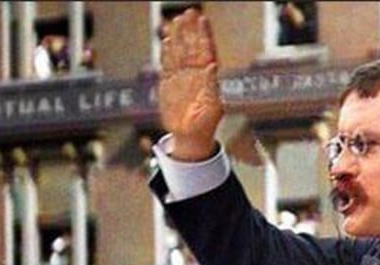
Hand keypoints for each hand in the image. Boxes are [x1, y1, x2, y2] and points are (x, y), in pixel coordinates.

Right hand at [159, 9, 223, 159]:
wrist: (190, 137)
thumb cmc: (206, 125)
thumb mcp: (213, 108)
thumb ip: (212, 87)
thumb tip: (212, 65)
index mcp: (208, 78)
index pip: (207, 50)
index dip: (204, 35)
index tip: (202, 19)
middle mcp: (195, 74)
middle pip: (192, 46)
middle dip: (191, 29)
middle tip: (188, 12)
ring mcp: (182, 77)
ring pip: (179, 52)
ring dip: (178, 36)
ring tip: (175, 20)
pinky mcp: (169, 83)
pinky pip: (167, 64)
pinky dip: (167, 52)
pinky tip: (166, 40)